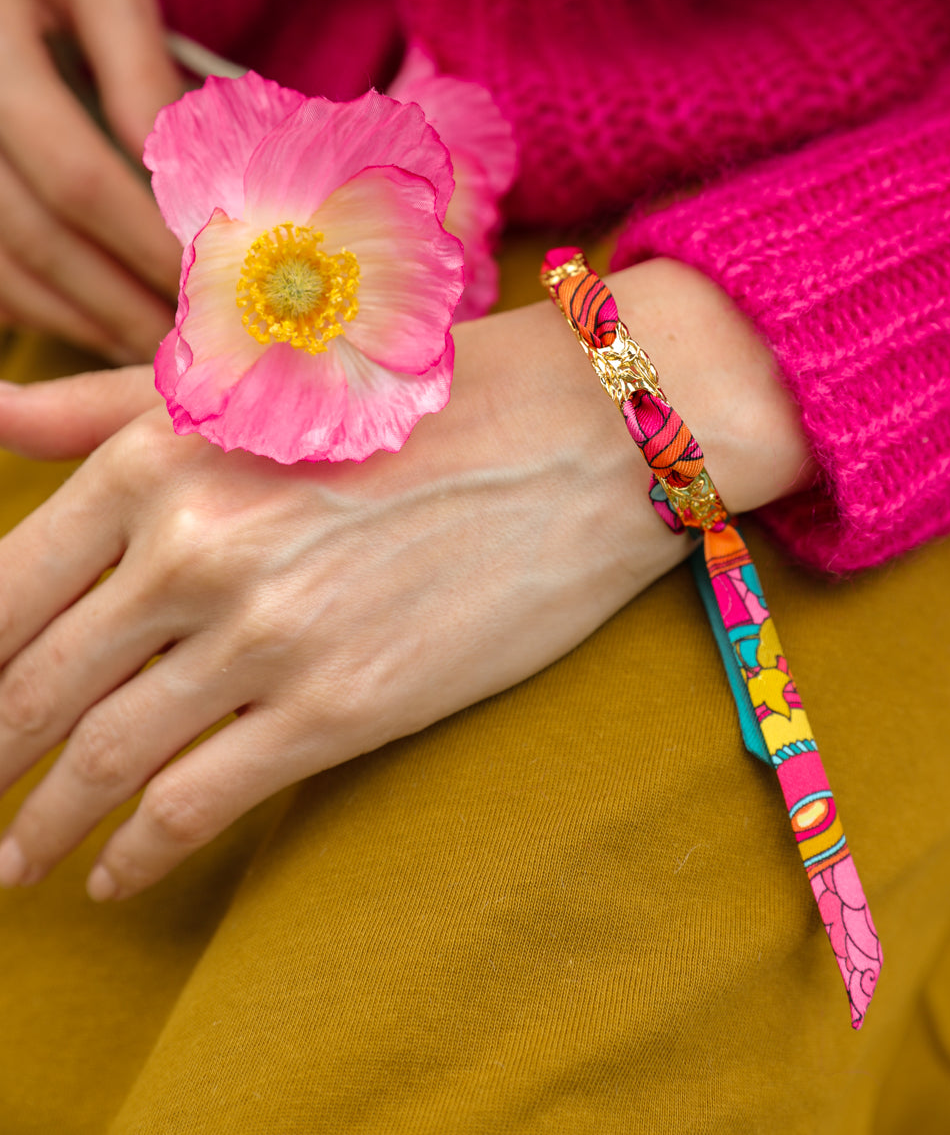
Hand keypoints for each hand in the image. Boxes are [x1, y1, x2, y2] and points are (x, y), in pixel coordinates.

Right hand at [0, 0, 182, 361]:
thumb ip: (138, 65)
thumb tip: (193, 173)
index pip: (77, 177)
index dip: (147, 242)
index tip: (215, 285)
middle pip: (32, 239)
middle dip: (116, 302)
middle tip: (189, 345)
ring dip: (73, 319)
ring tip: (144, 346)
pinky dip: (23, 301)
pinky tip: (82, 317)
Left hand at [0, 260, 814, 899]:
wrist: (577, 437)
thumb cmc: (415, 400)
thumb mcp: (254, 387)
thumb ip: (106, 409)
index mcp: (159, 457)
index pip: (7, 590)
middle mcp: (194, 547)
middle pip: (37, 685)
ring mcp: (266, 633)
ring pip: (104, 758)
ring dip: (40, 826)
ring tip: (14, 860)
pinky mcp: (341, 706)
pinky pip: (197, 804)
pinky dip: (138, 854)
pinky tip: (114, 876)